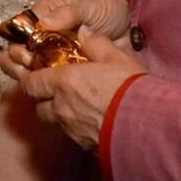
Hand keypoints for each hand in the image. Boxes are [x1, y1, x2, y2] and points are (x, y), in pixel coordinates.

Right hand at [0, 0, 132, 82]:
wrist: (134, 33)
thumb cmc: (108, 11)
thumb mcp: (91, 6)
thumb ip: (69, 13)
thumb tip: (43, 23)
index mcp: (45, 16)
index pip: (20, 27)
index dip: (19, 39)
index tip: (27, 49)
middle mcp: (42, 36)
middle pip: (16, 48)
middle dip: (17, 58)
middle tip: (31, 64)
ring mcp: (50, 56)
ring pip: (23, 66)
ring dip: (23, 74)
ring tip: (35, 78)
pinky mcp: (61, 73)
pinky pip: (43, 81)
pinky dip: (40, 87)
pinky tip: (46, 90)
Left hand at [17, 32, 144, 150]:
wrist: (150, 126)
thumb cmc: (132, 89)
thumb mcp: (116, 57)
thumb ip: (96, 43)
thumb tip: (85, 34)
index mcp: (64, 82)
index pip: (31, 83)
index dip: (31, 80)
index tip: (37, 76)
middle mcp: (62, 107)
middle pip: (39, 107)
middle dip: (44, 100)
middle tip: (56, 93)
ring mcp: (72, 129)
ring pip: (54, 123)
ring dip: (59, 115)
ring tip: (76, 108)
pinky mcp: (86, 145)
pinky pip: (73, 136)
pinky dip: (76, 129)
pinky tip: (92, 122)